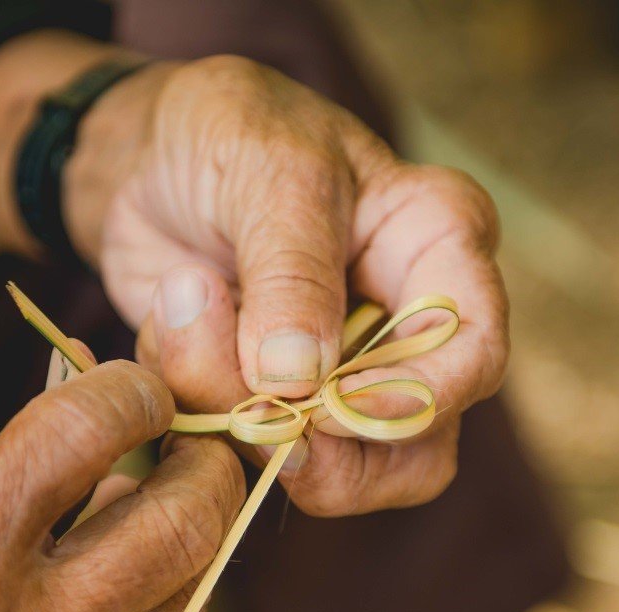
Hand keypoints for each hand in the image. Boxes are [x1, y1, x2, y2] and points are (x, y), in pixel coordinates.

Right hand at [0, 361, 242, 611]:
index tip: (138, 386)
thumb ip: (5, 480)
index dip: (127, 391)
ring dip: (193, 528)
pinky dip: (163, 599)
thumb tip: (108, 436)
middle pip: (182, 521)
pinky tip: (129, 586)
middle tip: (192, 438)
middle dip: (205, 459)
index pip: (79, 437)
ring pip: (198, 586)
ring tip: (164, 502)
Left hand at [69, 55, 508, 515]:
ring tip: (183, 331)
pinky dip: (199, 410)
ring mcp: (344, 376)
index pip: (475, 354)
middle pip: (417, 449)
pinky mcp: (279, 404)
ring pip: (337, 472)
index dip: (413, 399)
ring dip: (247, 427)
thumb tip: (300, 382)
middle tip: (242, 407)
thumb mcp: (269, 170)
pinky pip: (253, 451)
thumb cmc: (228, 132)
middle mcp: (409, 325)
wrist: (143, 158)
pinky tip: (173, 330)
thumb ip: (291, 272)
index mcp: (440, 246)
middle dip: (323, 449)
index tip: (325, 406)